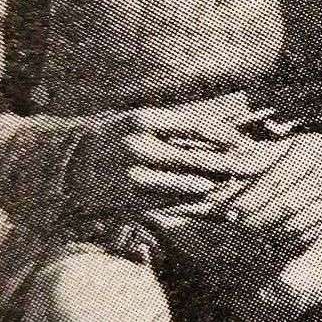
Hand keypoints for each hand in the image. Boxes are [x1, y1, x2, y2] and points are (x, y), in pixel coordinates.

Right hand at [65, 94, 266, 215]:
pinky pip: (167, 201)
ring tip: (230, 181)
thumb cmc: (117, 136)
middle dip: (223, 163)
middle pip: (193, 157)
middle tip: (249, 165)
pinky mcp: (129, 199)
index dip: (222, 135)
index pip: (194, 126)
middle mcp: (139, 147)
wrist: (71, 164)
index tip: (242, 142)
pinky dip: (192, 201)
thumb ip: (176, 128)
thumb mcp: (143, 122)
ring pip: (182, 182)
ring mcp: (133, 175)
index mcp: (145, 120)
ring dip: (210, 183)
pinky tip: (210, 201)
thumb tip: (218, 135)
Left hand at [205, 131, 321, 243]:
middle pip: (286, 205)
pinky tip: (269, 235)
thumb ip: (255, 161)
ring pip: (296, 226)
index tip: (230, 209)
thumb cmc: (305, 151)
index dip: (251, 198)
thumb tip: (225, 178)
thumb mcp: (284, 146)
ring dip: (267, 232)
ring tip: (248, 229)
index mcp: (310, 153)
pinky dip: (285, 241)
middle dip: (256, 218)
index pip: (276, 180)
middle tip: (234, 221)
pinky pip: (308, 237)